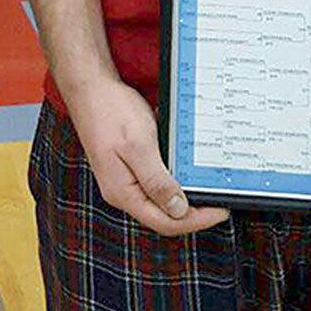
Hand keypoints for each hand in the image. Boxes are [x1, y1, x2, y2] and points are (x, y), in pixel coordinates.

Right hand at [68, 73, 230, 238]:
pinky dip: (172, 178)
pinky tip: (184, 168)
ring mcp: (123, 179)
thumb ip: (157, 181)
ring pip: (159, 199)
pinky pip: (153, 181)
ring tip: (206, 187)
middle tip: (218, 200)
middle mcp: (122, 191)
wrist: (89, 88)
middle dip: (193, 212)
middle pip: (163, 215)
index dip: (196, 220)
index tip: (220, 211)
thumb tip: (178, 210)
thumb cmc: (109, 112)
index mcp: (123, 192)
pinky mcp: (127, 166)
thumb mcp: (139, 146)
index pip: (165, 222)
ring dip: (183, 195)